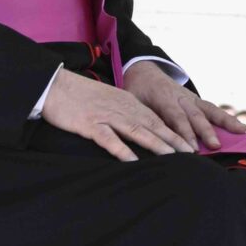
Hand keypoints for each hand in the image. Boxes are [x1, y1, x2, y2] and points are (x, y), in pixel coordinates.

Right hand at [41, 67, 193, 161]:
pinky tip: (133, 160)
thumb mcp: (109, 101)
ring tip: (172, 157)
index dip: (174, 133)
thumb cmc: (80, 96)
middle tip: (191, 154)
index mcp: (128, 102)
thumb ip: (125, 113)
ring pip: (137, 131)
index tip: (190, 145)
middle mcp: (122, 108)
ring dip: (156, 144)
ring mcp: (107, 115)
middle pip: (153, 126)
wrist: (54, 85)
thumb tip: (141, 130)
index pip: (156, 119)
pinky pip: (108, 139)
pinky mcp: (90, 124)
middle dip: (173, 140)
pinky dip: (122, 150)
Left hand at [123, 61, 245, 150]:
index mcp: (163, 98)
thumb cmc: (136, 92)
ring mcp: (190, 98)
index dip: (184, 133)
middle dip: (206, 131)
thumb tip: (142, 142)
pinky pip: (213, 109)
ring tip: (241, 131)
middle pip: (195, 115)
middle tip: (216, 145)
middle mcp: (180, 97)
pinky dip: (226, 117)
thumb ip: (140, 119)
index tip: (192, 149)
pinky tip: (241, 127)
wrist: (143, 71)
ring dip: (224, 122)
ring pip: (209, 109)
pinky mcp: (196, 100)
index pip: (176, 117)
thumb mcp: (132, 103)